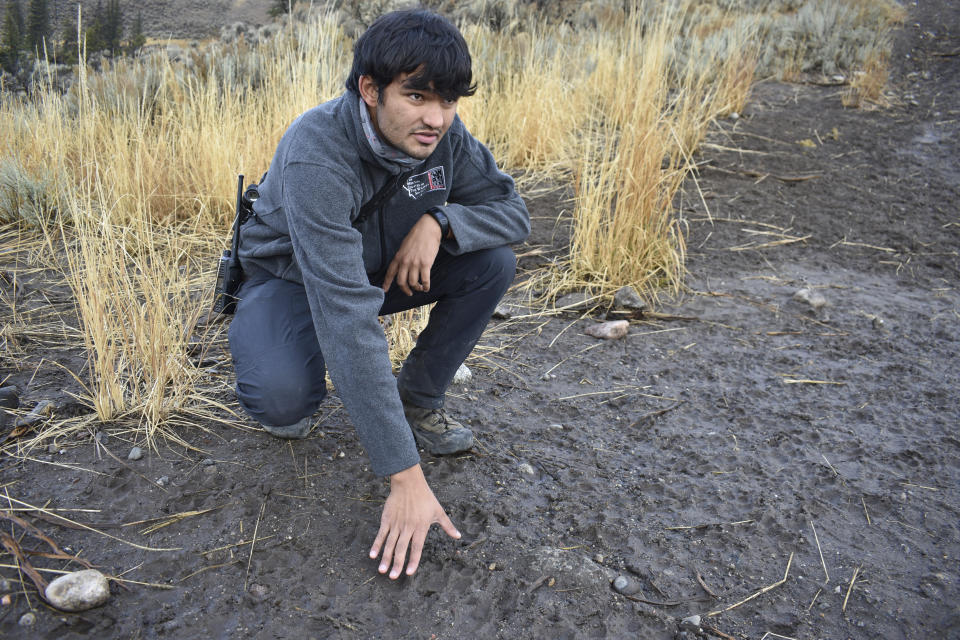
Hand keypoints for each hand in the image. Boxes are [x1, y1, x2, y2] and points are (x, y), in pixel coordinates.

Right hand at [369, 464, 460, 578]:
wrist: (409, 482)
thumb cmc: (426, 497)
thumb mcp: (439, 511)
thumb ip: (448, 526)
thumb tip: (458, 536)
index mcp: (421, 526)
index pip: (417, 547)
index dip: (413, 560)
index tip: (409, 573)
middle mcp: (408, 527)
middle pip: (402, 548)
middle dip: (397, 563)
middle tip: (393, 577)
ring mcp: (396, 523)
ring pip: (390, 543)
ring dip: (385, 557)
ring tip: (382, 570)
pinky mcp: (387, 519)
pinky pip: (381, 534)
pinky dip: (376, 544)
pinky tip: (372, 555)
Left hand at [382, 214, 442, 295]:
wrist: (428, 229)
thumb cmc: (416, 237)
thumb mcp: (404, 246)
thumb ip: (401, 257)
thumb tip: (401, 267)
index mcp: (398, 257)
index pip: (390, 273)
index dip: (387, 283)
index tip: (384, 290)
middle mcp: (405, 262)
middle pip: (401, 282)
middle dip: (405, 290)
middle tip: (409, 293)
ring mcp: (415, 264)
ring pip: (413, 283)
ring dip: (417, 288)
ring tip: (420, 288)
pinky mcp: (426, 264)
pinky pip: (425, 280)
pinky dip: (426, 286)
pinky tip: (426, 288)